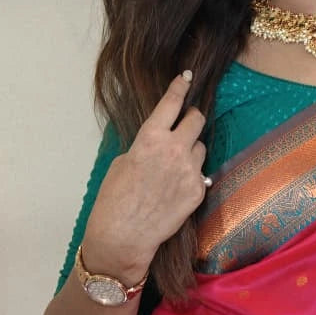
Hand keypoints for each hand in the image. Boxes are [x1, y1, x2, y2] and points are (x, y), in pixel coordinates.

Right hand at [82, 72, 207, 281]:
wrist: (124, 236)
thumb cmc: (114, 199)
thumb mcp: (123, 162)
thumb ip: (146, 145)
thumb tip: (160, 141)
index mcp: (150, 138)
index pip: (171, 104)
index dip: (180, 87)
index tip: (186, 77)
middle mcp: (175, 150)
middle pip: (197, 119)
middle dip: (192, 117)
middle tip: (185, 122)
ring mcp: (190, 170)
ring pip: (200, 147)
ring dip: (191, 149)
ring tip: (174, 165)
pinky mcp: (198, 190)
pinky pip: (200, 173)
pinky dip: (191, 174)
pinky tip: (175, 187)